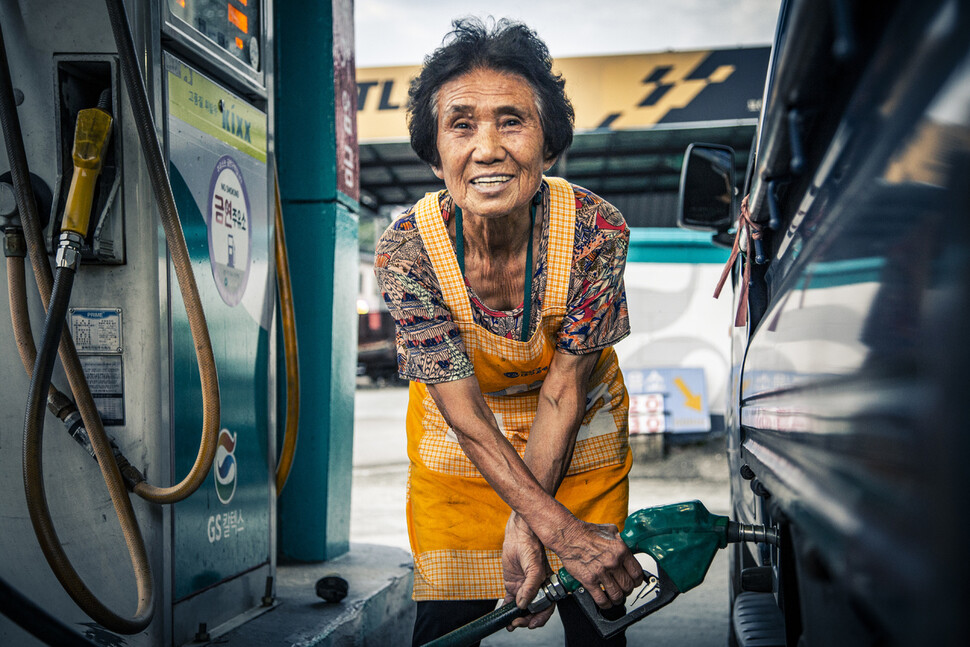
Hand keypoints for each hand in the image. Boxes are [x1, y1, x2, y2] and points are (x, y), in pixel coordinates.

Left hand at [501, 513, 555, 629]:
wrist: (518, 535)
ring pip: (521, 607)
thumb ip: (530, 587)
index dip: (540, 617)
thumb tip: (523, 604)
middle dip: (526, 619)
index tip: (532, 623)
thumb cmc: (531, 547)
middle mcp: (536, 588)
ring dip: (516, 617)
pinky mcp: (512, 584)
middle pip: (533, 610)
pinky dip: (507, 609)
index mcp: (546, 585)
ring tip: (511, 624)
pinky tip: (504, 615)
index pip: (546, 606)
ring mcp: (523, 587)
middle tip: (518, 622)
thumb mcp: (535, 568)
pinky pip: (510, 600)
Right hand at [553, 517, 643, 608]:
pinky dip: (606, 604)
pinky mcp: (588, 580)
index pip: (637, 573)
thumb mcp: (610, 530)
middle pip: (628, 586)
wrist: (568, 536)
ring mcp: (601, 572)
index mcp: (620, 550)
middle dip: (628, 590)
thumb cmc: (587, 532)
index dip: (637, 580)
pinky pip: (601, 599)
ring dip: (618, 599)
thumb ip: (621, 540)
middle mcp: (612, 562)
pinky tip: (606, 602)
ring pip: (617, 595)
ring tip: (616, 598)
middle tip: (624, 590)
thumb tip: (627, 545)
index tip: (634, 582)